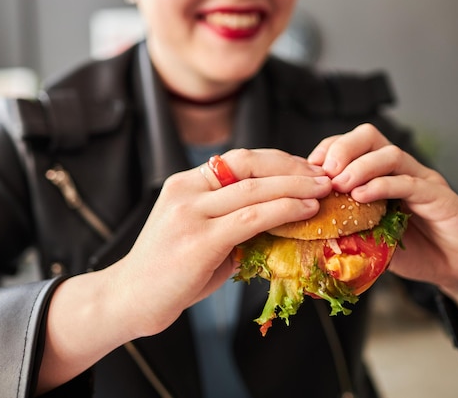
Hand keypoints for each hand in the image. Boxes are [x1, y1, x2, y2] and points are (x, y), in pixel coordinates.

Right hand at [114, 148, 332, 337]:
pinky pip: (251, 218)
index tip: (307, 170)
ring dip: (296, 187)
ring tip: (324, 190)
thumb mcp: (201, 234)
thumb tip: (284, 213)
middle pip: (249, 165)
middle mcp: (185, 190)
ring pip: (254, 189)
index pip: (240, 159)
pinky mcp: (199, 240)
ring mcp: (190, 213)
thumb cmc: (170, 270)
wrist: (132, 299)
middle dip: (293, 168)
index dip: (279, 161)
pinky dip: (284, 210)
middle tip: (325, 176)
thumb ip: (233, 219)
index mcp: (184, 183)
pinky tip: (306, 210)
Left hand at [308, 124, 457, 334]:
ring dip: (359, 166)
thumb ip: (347, 225)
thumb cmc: (415, 250)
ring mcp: (422, 179)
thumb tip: (309, 226)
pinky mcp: (439, 196)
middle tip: (324, 172)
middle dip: (342, 148)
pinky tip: (361, 195)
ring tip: (339, 184)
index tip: (309, 170)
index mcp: (382, 174)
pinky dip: (382, 185)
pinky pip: (409, 182)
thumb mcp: (371, 236)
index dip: (328, 151)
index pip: (351, 145)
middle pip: (369, 136)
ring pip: (389, 154)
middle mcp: (401, 170)